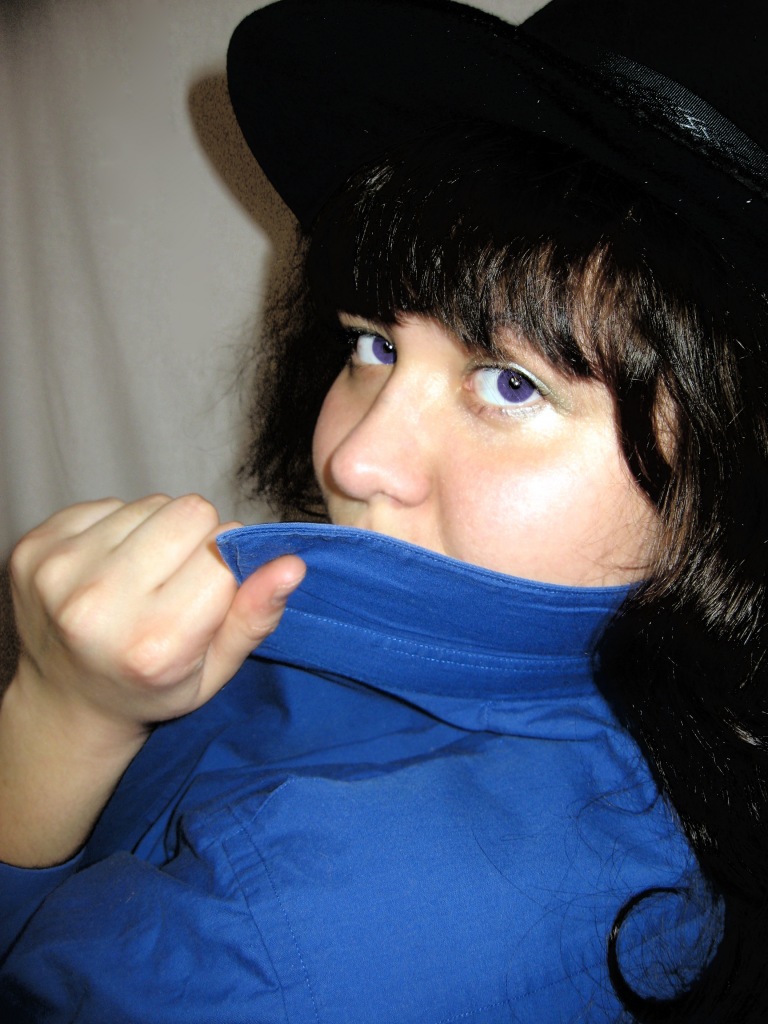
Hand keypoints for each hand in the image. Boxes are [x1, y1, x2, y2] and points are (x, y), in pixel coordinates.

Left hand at [9, 494, 304, 737]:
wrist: (65, 700)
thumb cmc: (148, 687)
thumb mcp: (214, 673)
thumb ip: (255, 618)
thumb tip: (292, 565)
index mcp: (152, 644)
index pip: (223, 556)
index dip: (227, 569)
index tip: (207, 599)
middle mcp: (97, 605)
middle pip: (190, 512)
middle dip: (196, 541)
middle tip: (173, 584)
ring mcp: (58, 571)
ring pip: (151, 503)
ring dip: (156, 534)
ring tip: (139, 578)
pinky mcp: (33, 546)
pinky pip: (109, 503)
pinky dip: (118, 530)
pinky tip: (108, 569)